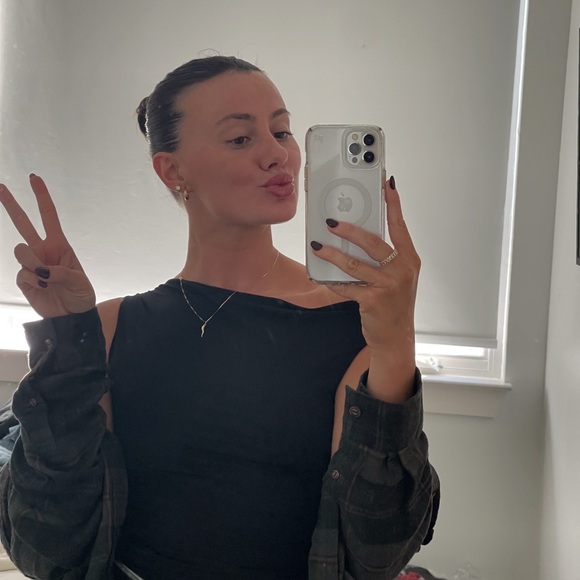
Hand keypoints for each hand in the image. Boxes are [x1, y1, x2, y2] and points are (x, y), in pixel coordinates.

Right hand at [0, 174, 95, 317]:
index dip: (42, 197)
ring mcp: (32, 264)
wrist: (72, 317)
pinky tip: (44, 288)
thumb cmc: (81, 296)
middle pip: (24, 223)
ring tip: (48, 279)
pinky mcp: (24, 280)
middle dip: (11, 204)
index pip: (49, 216)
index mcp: (60, 245)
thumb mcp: (79, 282)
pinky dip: (34, 281)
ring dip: (34, 264)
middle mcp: (43, 251)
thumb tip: (41, 270)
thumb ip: (61, 273)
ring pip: (21, 252)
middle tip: (0, 186)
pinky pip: (22, 274)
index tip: (34, 178)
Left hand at [310, 176, 418, 399]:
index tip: (386, 184)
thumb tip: (357, 235)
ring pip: (355, 263)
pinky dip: (331, 280)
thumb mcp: (396, 277)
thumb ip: (384, 258)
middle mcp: (402, 270)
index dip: (393, 204)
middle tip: (331, 222)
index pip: (400, 226)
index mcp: (409, 259)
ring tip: (318, 246)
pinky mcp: (373, 300)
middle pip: (374, 242)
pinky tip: (320, 276)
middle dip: (350, 230)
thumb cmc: (393, 304)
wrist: (396, 336)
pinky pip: (347, 285)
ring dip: (333, 254)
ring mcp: (388, 285)